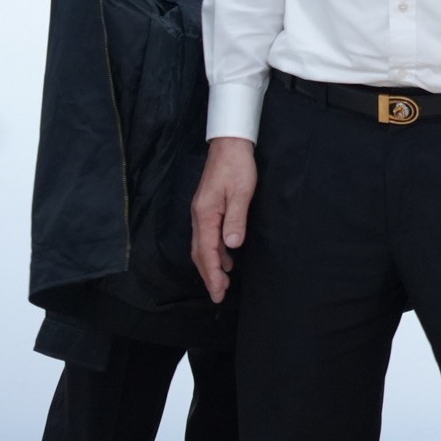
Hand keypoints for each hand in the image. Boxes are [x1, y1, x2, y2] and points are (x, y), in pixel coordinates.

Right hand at [190, 137, 258, 303]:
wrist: (230, 145)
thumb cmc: (237, 166)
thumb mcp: (241, 192)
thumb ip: (236, 219)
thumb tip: (232, 245)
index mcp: (205, 214)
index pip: (207, 251)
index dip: (212, 273)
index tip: (217, 292)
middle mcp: (199, 216)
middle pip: (200, 253)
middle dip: (208, 275)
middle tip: (219, 295)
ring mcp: (202, 212)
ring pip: (203, 246)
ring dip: (212, 265)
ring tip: (223, 282)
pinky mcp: (208, 208)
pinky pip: (208, 236)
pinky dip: (216, 251)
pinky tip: (227, 258)